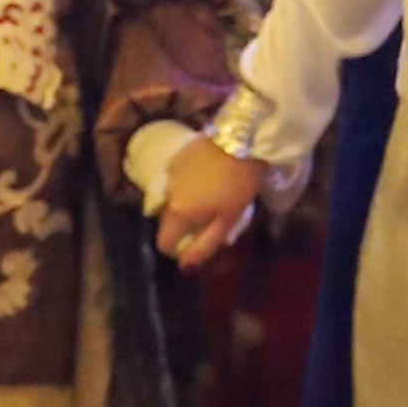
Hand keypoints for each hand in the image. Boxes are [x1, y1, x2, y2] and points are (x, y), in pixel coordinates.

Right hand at [151, 135, 275, 267]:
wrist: (243, 140)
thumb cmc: (238, 185)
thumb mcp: (227, 221)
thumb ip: (204, 246)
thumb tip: (185, 266)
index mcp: (178, 213)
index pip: (164, 242)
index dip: (178, 250)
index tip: (195, 244)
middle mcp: (167, 194)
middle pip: (167, 221)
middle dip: (183, 226)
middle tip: (208, 221)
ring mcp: (169, 173)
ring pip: (171, 199)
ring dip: (184, 204)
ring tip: (209, 196)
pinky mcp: (176, 157)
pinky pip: (175, 180)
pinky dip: (186, 185)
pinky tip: (206, 177)